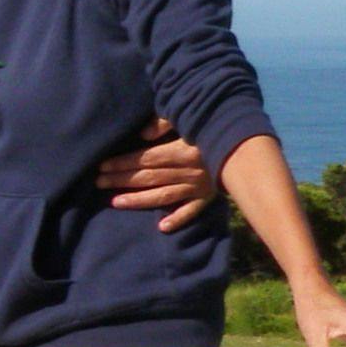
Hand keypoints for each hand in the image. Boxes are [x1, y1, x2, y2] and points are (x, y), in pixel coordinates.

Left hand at [97, 119, 220, 233]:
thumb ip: (165, 123)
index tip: (102, 165)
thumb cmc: (212, 128)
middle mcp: (186, 172)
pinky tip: (162, 227)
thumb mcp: (189, 119)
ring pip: (162, 196)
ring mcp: (196, 187)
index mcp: (181, 151)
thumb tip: (142, 135)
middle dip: (121, 179)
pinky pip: (191, 211)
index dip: (123, 162)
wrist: (247, 147)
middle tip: (98, 182)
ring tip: (115, 202)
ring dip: (138, 200)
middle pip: (148, 177)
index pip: (146, 159)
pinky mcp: (207, 197)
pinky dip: (178, 219)